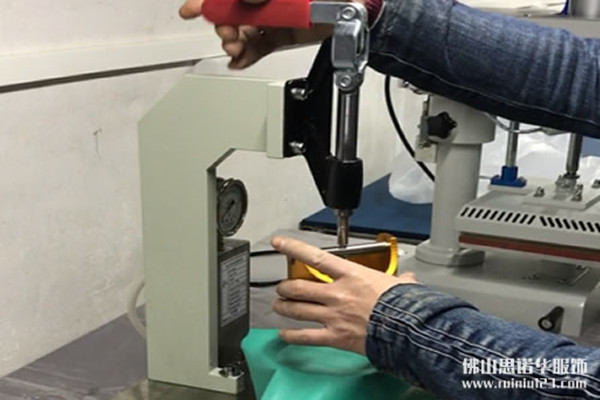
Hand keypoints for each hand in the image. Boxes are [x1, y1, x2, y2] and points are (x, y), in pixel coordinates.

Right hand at [179, 0, 338, 68]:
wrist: (358, 10)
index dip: (208, 2)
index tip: (191, 11)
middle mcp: (266, 0)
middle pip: (233, 12)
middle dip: (224, 26)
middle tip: (228, 36)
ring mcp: (274, 16)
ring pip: (244, 31)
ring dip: (235, 43)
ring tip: (236, 51)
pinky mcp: (283, 34)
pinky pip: (260, 46)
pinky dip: (248, 55)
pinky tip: (239, 61)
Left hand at [271, 236, 417, 354]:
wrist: (407, 330)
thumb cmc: (404, 306)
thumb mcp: (400, 284)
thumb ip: (399, 280)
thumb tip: (407, 280)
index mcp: (351, 275)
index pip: (315, 257)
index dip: (293, 248)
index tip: (279, 243)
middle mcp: (337, 294)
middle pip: (299, 287)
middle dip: (286, 287)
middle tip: (282, 287)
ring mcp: (333, 316)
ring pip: (297, 309)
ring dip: (284, 307)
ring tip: (279, 306)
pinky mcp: (335, 337)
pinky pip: (306, 337)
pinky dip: (292, 336)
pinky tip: (284, 334)